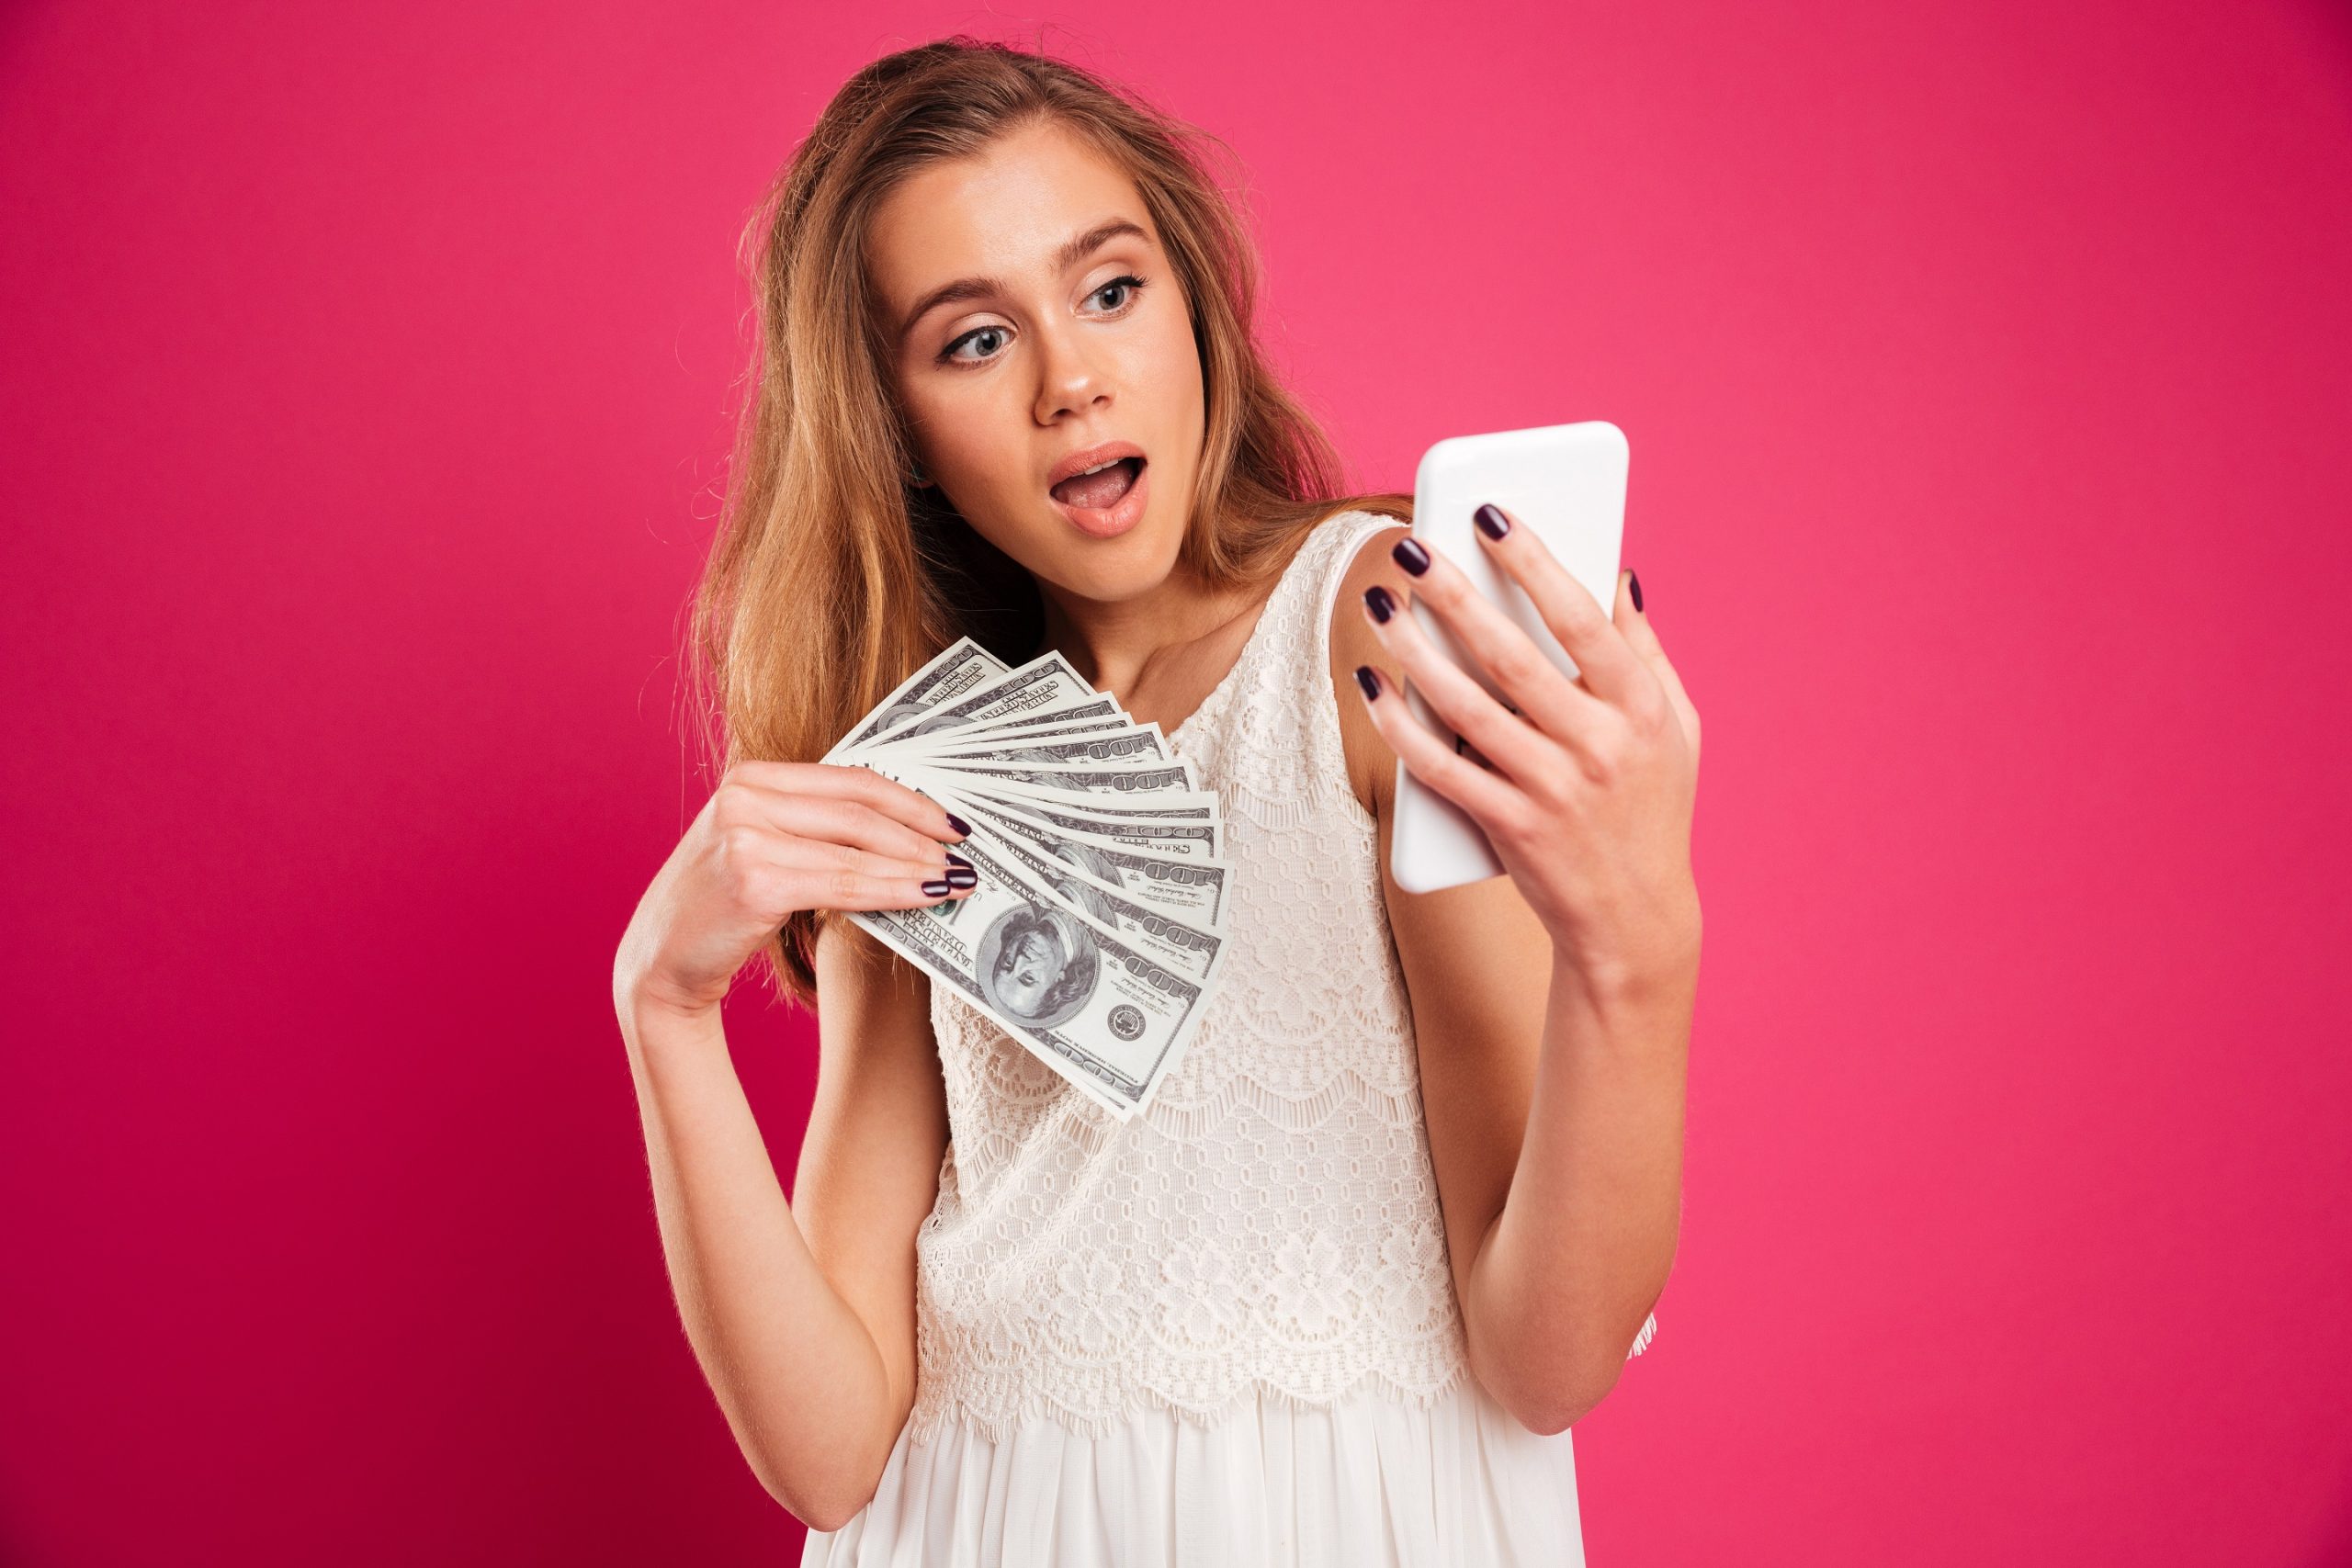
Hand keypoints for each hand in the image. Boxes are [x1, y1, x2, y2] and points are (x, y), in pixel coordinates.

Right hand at [613, 761, 976, 1020]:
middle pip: (859, 808)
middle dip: (921, 832)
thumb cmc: (721, 909)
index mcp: (751, 777)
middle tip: (963, 853)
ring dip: (916, 865)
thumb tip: (904, 836)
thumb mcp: (764, 848)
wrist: (661, 962)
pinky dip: (891, 890)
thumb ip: (817, 830)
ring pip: (858, 847)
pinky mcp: (755, 878)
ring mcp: (746, 834)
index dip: (909, 799)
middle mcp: (745, 795)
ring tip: (954, 880)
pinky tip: (922, 898)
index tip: (951, 821)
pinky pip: (843, 883)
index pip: (850, 779)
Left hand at [1354, 508, 1701, 991]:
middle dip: (1456, 595)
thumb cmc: (1653, 811)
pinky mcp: (1511, 828)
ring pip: (1468, 708)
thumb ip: (1647, 652)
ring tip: (1381, 606)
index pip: (1583, 620)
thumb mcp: (1677, 730)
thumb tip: (1620, 575)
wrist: (1634, 921)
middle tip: (1412, 549)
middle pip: (1513, 656)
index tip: (1489, 514)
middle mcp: (1600, 746)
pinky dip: (1402, 727)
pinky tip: (1374, 687)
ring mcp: (1553, 790)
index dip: (1534, 561)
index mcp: (1642, 709)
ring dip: (1416, 653)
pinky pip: (1443, 769)